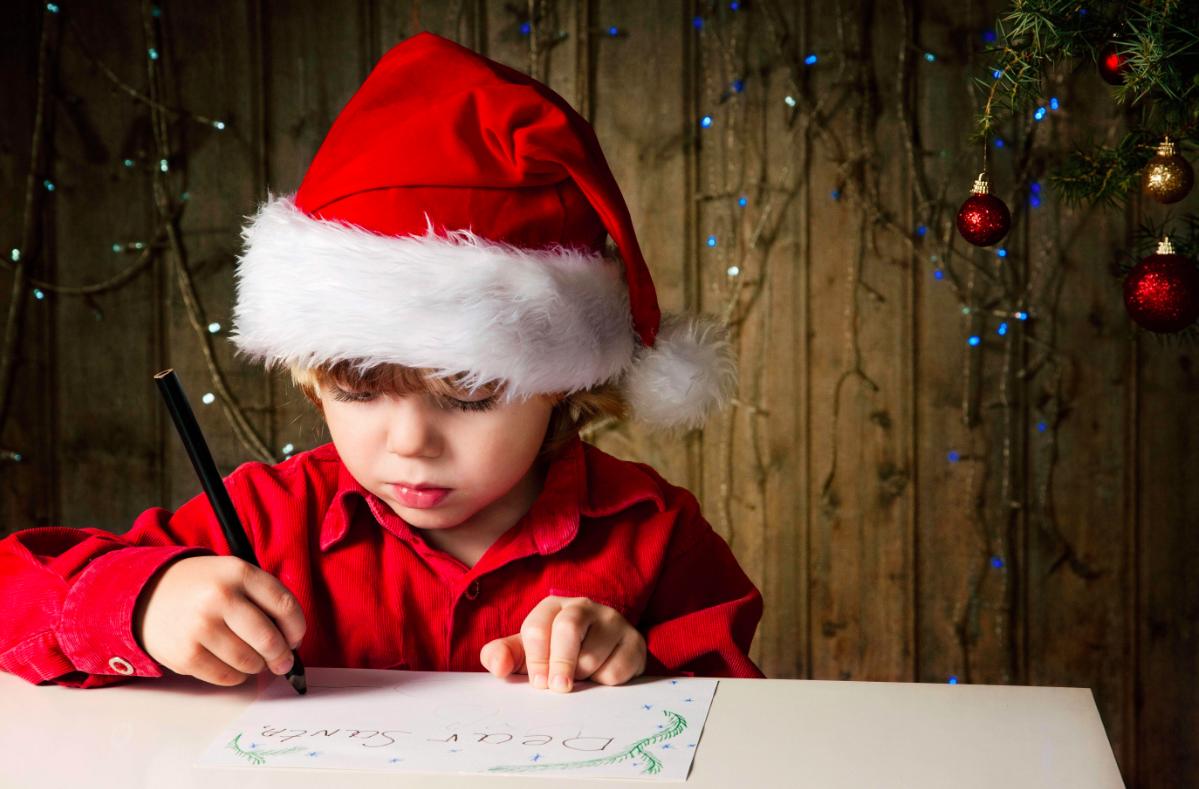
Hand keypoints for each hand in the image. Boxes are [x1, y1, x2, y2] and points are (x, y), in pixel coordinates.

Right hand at [132, 555, 306, 686]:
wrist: (147, 594)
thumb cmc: (201, 587)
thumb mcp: (232, 575)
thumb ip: (263, 599)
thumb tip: (292, 640)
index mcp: (239, 572)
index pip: (285, 606)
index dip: (297, 629)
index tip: (296, 639)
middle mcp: (220, 597)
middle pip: (269, 639)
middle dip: (282, 656)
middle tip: (282, 662)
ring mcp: (201, 627)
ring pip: (250, 662)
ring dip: (257, 666)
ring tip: (252, 659)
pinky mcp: (186, 654)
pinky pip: (227, 676)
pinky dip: (236, 676)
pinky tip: (231, 664)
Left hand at [479, 595, 645, 691]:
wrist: (603, 655)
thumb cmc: (556, 653)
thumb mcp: (527, 653)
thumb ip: (503, 656)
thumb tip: (497, 666)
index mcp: (553, 606)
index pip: (537, 627)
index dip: (535, 660)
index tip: (538, 683)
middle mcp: (584, 606)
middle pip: (568, 629)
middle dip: (560, 663)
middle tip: (558, 688)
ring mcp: (612, 621)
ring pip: (593, 654)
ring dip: (582, 677)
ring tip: (581, 678)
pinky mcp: (634, 641)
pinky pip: (617, 669)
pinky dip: (605, 682)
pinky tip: (601, 677)